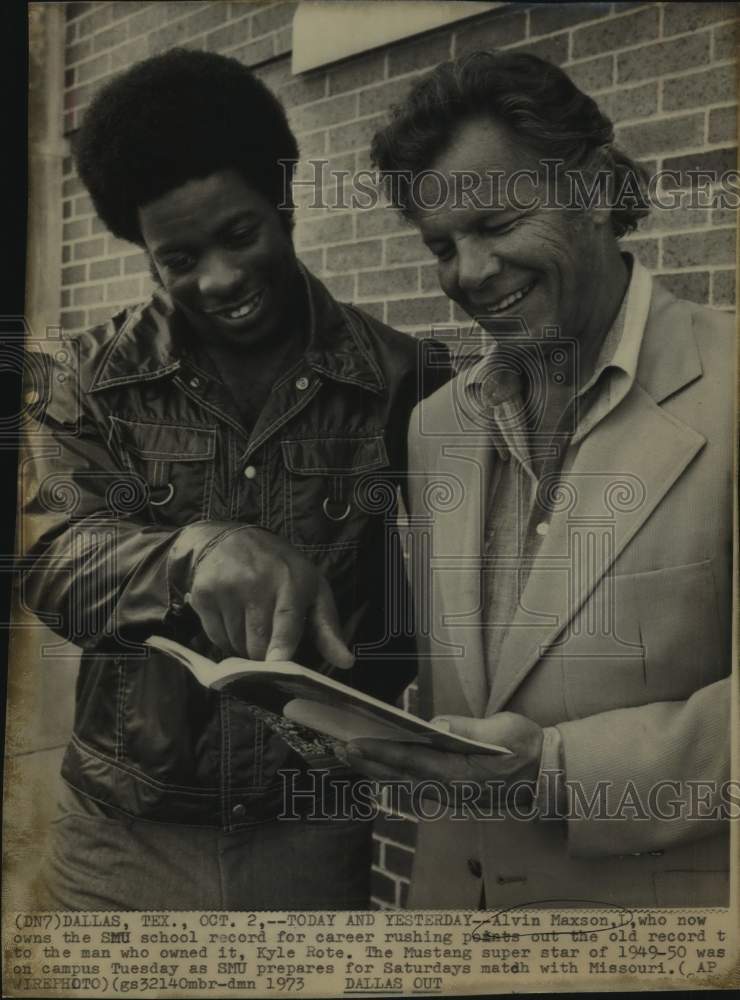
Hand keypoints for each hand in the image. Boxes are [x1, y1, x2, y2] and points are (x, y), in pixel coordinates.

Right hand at [188, 526, 353, 667]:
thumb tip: (346, 663)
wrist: (230, 539)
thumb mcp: (312, 589)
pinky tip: (234, 623)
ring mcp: (226, 588)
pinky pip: (216, 638)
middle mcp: (256, 583)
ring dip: (245, 649)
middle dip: (265, 657)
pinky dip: (226, 640)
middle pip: (258, 642)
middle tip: (271, 650)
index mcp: (291, 581)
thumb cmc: (281, 569)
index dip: (282, 643)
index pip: (286, 617)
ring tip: (252, 629)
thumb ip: (328, 628)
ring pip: (236, 645)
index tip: (277, 661)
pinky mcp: (203, 595)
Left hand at [346, 712, 543, 807]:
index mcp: (462, 775)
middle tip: (337, 747)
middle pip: (399, 776)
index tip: (355, 743)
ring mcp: (450, 797)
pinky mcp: (451, 797)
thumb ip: (470, 728)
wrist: (546, 777)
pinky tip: (376, 766)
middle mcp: (451, 791)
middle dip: (367, 762)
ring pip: (403, 783)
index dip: (381, 753)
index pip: (413, 762)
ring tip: (348, 754)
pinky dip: (391, 775)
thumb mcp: (505, 729)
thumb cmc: (526, 747)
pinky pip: (413, 787)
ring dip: (375, 769)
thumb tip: (438, 723)